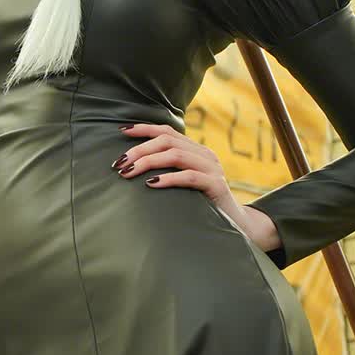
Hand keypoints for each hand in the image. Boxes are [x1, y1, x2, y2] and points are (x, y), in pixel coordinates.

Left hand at [114, 124, 281, 254]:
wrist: (236, 226)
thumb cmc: (200, 206)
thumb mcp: (182, 184)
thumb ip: (166, 171)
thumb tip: (129, 168)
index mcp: (195, 150)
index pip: (167, 131)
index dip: (144, 129)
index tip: (121, 131)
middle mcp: (204, 155)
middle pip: (167, 140)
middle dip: (139, 149)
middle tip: (119, 163)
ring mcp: (212, 169)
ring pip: (176, 155)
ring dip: (148, 161)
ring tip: (128, 173)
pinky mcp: (216, 185)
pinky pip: (190, 177)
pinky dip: (168, 178)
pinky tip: (151, 184)